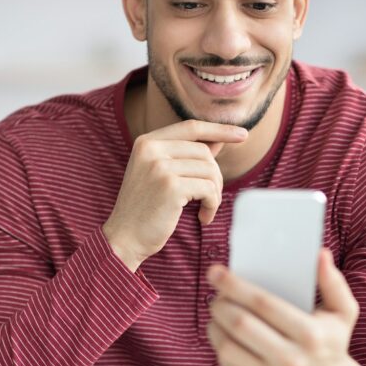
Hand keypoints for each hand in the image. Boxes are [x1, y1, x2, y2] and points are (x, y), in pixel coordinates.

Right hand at [103, 119, 247, 271]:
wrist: (124, 238)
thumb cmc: (145, 208)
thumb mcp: (162, 175)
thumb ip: (187, 155)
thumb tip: (219, 139)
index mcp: (147, 142)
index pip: (191, 127)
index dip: (219, 129)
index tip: (242, 134)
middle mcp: (151, 149)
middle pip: (205, 151)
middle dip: (215, 176)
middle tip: (209, 199)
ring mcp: (160, 167)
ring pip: (210, 170)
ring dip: (214, 194)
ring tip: (204, 209)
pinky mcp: (171, 187)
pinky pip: (209, 189)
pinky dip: (212, 205)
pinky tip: (202, 217)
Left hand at [205, 248, 365, 365]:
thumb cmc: (332, 344)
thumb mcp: (343, 313)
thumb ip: (333, 283)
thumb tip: (320, 254)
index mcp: (311, 335)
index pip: (264, 304)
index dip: (235, 285)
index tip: (216, 272)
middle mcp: (291, 360)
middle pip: (240, 324)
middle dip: (220, 304)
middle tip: (215, 294)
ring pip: (227, 347)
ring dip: (215, 325)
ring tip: (217, 313)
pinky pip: (227, 365)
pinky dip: (219, 345)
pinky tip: (223, 333)